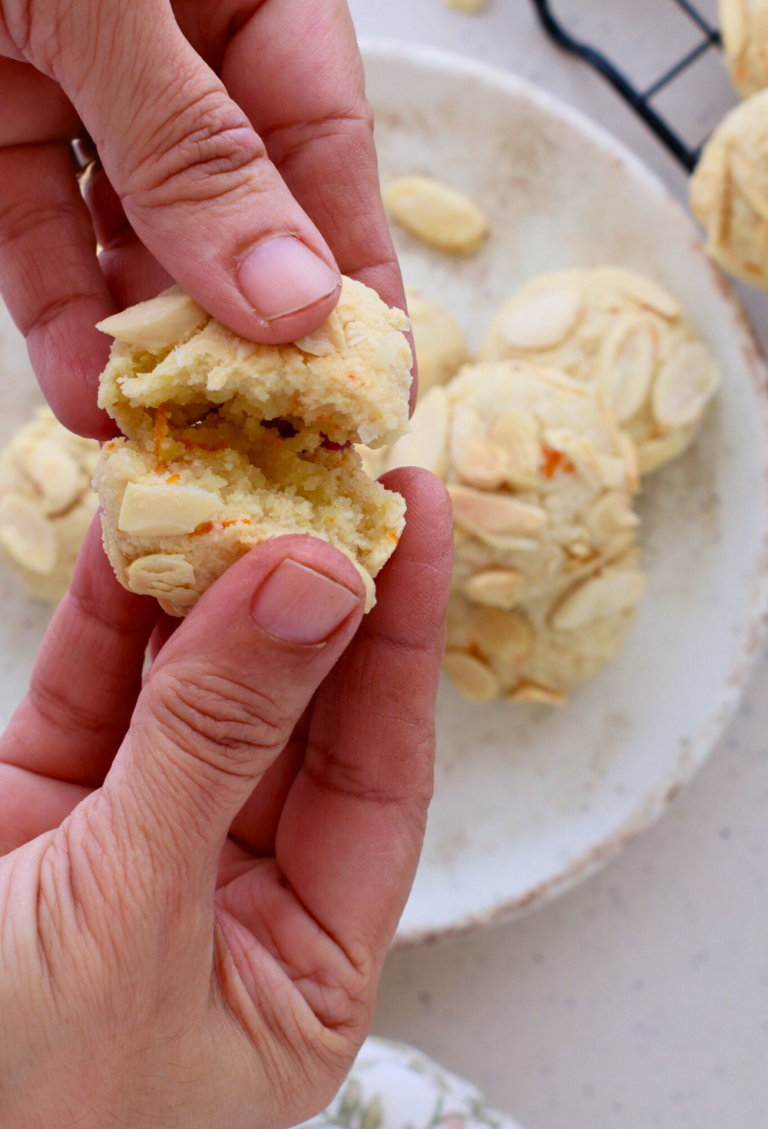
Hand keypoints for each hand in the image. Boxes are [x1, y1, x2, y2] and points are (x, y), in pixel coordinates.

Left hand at [0, 0, 405, 437]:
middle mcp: (168, 34)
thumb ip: (192, 145)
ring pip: (132, 234)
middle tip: (273, 429)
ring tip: (168, 429)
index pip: (323, 139)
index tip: (380, 374)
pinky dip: (59, 312)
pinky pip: (35, 232)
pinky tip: (86, 389)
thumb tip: (292, 297)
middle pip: (234, 204)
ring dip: (147, 342)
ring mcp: (72, 78)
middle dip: (248, 324)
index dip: (354, 266)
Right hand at [0, 468, 452, 1128]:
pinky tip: (138, 534)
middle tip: (330, 481)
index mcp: (299, 975)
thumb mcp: (128, 917)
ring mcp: (138, 851)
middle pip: (294, 722)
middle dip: (307, 600)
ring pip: (193, 696)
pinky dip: (111, 616)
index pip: (380, 776)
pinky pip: (97, 694)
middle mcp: (233, 906)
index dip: (402, 640)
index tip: (415, 518)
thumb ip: (217, 742)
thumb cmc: (6, 1098)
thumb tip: (317, 585)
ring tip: (237, 483)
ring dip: (207, 592)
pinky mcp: (47, 812)